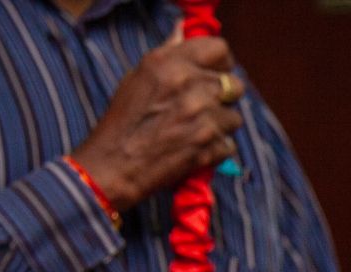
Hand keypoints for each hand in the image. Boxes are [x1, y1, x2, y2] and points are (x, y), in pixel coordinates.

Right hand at [72, 33, 241, 214]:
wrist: (115, 164)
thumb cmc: (124, 121)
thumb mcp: (139, 76)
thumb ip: (167, 54)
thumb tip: (182, 29)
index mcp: (171, 63)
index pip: (219, 50)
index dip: (222, 63)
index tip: (218, 73)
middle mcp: (190, 85)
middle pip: (234, 84)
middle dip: (224, 98)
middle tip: (206, 108)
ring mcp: (202, 116)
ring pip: (234, 117)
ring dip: (221, 126)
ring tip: (195, 131)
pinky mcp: (209, 145)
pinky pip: (229, 144)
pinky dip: (215, 150)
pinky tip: (194, 149)